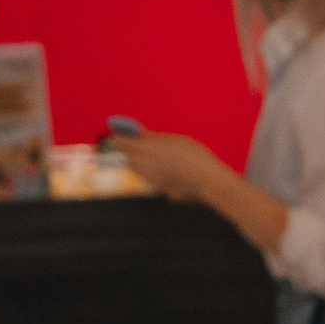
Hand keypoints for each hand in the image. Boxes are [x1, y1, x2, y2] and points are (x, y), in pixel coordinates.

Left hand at [110, 130, 232, 202]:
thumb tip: (138, 134)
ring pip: (136, 169)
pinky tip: (153, 168)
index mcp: (150, 150)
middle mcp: (148, 166)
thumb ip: (154, 138)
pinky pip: (148, 178)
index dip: (118, 138)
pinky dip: (146, 172)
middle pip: (128, 157)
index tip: (115, 134)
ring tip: (136, 154)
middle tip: (123, 143)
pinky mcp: (161, 189)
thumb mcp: (175, 141)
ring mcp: (153, 180)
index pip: (125, 143)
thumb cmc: (196, 157)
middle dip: (125, 150)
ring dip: (134, 161)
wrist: (210, 182)